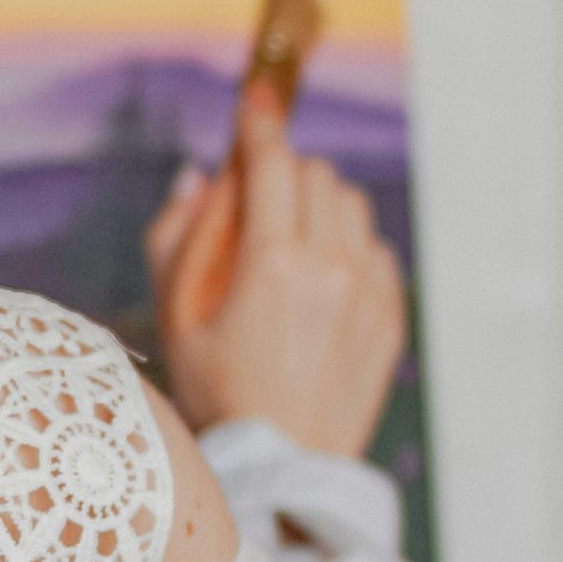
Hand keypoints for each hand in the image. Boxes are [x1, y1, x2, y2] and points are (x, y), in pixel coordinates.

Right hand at [144, 84, 406, 457]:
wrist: (282, 467)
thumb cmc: (215, 392)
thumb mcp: (172, 315)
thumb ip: (177, 234)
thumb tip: (200, 177)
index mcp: (273, 262)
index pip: (271, 161)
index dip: (259, 120)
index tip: (256, 95)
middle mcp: (330, 266)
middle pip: (314, 173)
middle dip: (281, 171)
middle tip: (252, 201)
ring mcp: (368, 291)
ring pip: (348, 205)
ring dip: (314, 205)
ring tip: (284, 244)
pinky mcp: (390, 314)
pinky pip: (372, 248)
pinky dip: (344, 245)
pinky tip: (315, 282)